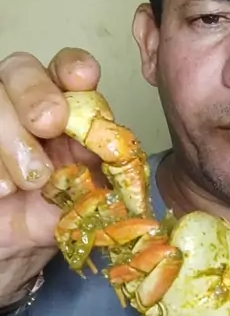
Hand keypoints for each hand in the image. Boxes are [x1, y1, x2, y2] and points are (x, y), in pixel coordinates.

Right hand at [0, 48, 100, 305]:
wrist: (18, 249)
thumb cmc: (56, 213)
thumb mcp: (92, 194)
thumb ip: (110, 174)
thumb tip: (130, 172)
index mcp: (66, 107)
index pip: (67, 67)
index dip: (73, 66)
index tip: (84, 80)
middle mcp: (25, 104)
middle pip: (20, 68)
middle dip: (36, 93)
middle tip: (49, 125)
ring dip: (11, 139)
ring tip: (27, 183)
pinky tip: (3, 190)